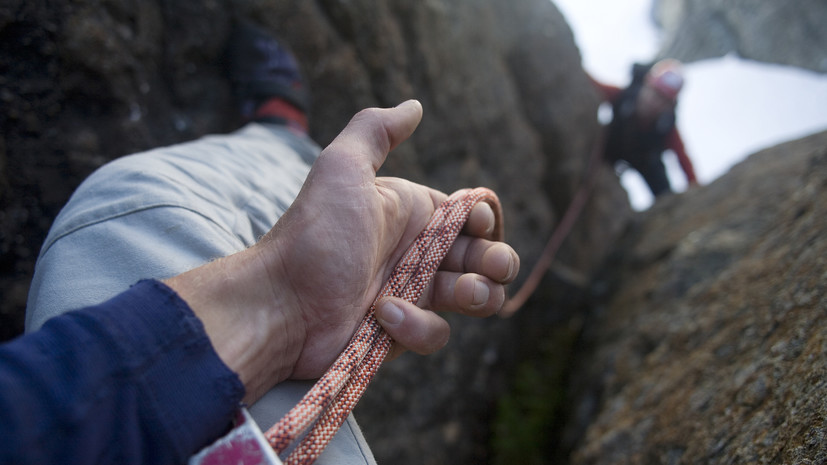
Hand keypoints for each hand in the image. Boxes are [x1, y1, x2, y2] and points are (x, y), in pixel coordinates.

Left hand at [166, 100, 518, 402]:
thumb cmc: (314, 233)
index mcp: (411, 214)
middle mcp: (415, 253)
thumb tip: (415, 106)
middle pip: (481, 259)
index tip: (473, 223)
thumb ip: (376, 130)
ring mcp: (410, 294)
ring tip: (465, 292)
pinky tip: (384, 315)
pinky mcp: (399, 333)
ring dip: (479, 295)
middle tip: (492, 266)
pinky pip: (434, 333)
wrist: (278, 302)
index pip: (470, 217)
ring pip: (471, 298)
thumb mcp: (342, 168)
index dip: (483, 221)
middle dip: (497, 261)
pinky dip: (419, 326)